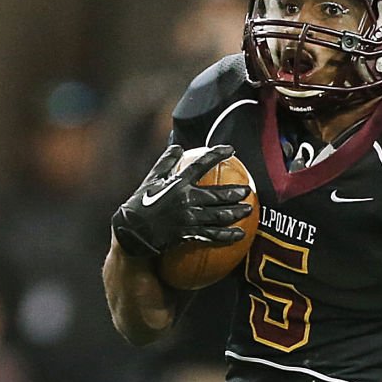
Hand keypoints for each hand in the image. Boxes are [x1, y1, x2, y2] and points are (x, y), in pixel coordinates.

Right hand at [111, 144, 252, 257]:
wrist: (133, 231)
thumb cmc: (141, 202)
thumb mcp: (152, 179)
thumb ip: (166, 162)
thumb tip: (177, 146)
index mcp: (178, 183)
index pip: (201, 165)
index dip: (217, 155)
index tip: (231, 150)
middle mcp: (186, 199)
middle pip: (217, 195)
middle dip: (235, 193)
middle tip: (248, 191)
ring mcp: (189, 218)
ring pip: (219, 215)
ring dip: (236, 212)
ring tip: (248, 210)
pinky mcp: (189, 233)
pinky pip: (213, 234)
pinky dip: (228, 235)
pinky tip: (240, 234)